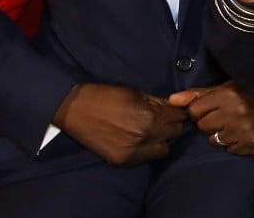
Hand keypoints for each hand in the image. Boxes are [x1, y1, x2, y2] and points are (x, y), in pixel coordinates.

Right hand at [52, 84, 185, 166]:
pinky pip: (147, 158)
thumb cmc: (103, 95)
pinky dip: (145, 149)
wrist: (75, 109)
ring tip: (148, 130)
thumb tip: (170, 106)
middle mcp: (147, 135)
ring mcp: (136, 151)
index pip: (178, 115)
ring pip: (164, 148)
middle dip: (169, 123)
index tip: (171, 109)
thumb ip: (154, 101)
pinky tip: (135, 139)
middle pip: (175, 132)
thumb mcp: (132, 92)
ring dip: (160, 139)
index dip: (175, 110)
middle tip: (159, 118)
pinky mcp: (125, 161)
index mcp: (149, 114)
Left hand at [168, 81, 253, 155]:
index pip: (194, 111)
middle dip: (207, 123)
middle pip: (202, 127)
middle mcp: (235, 115)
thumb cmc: (249, 93)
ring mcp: (245, 133)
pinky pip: (230, 150)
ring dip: (219, 134)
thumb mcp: (224, 87)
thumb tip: (171, 100)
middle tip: (220, 117)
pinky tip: (241, 134)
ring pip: (215, 140)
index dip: (198, 111)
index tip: (207, 109)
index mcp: (227, 96)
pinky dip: (232, 143)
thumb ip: (196, 94)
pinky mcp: (253, 147)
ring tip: (231, 125)